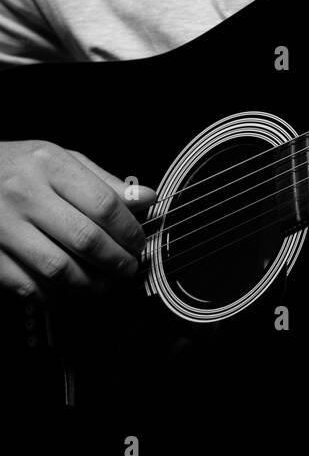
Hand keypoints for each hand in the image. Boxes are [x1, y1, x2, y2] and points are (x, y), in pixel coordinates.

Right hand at [0, 140, 154, 302]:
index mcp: (48, 165)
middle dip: (116, 261)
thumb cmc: (18, 167)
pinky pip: (27, 285)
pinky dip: (54, 296)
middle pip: (84, 239)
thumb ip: (105, 181)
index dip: (129, 230)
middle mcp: (24, 194)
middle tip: (128, 268)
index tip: (138, 242)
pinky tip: (68, 291)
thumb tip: (146, 198)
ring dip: (89, 284)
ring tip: (103, 284)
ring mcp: (3, 227)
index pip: (103, 204)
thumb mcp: (61, 159)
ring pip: (57, 268)